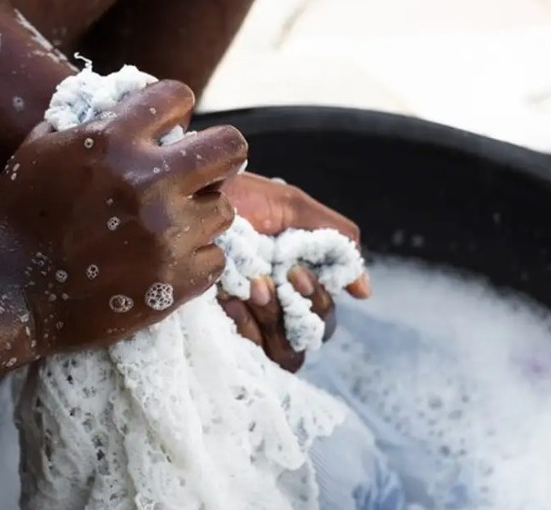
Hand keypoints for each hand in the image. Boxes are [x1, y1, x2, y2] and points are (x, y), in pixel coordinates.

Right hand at [0, 81, 246, 358]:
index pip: (179, 97)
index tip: (170, 128)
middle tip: (201, 171)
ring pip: (224, 209)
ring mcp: (166, 235)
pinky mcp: (175, 282)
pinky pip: (216, 258)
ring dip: (201, 214)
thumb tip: (123, 103)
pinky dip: (195, 260)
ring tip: (170, 226)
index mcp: (113, 141)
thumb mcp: (39, 150)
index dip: (176, 110)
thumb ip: (87, 121)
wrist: (5, 295)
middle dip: (218, 156)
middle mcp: (148, 183)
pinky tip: (165, 261)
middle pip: (231, 148)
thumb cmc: (15, 218)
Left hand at [220, 172, 370, 371]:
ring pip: (286, 353)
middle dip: (300, 309)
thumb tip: (363, 291)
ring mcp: (246, 321)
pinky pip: (251, 354)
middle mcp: (273, 306)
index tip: (298, 274)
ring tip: (252, 287)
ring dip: (274, 318)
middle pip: (310, 338)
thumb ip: (334, 241)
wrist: (187, 196)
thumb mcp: (290, 207)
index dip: (319, 302)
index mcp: (293, 281)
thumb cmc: (236, 197)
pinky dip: (246, 327)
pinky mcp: (218, 331)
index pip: (322, 316)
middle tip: (276, 280)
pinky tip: (229, 299)